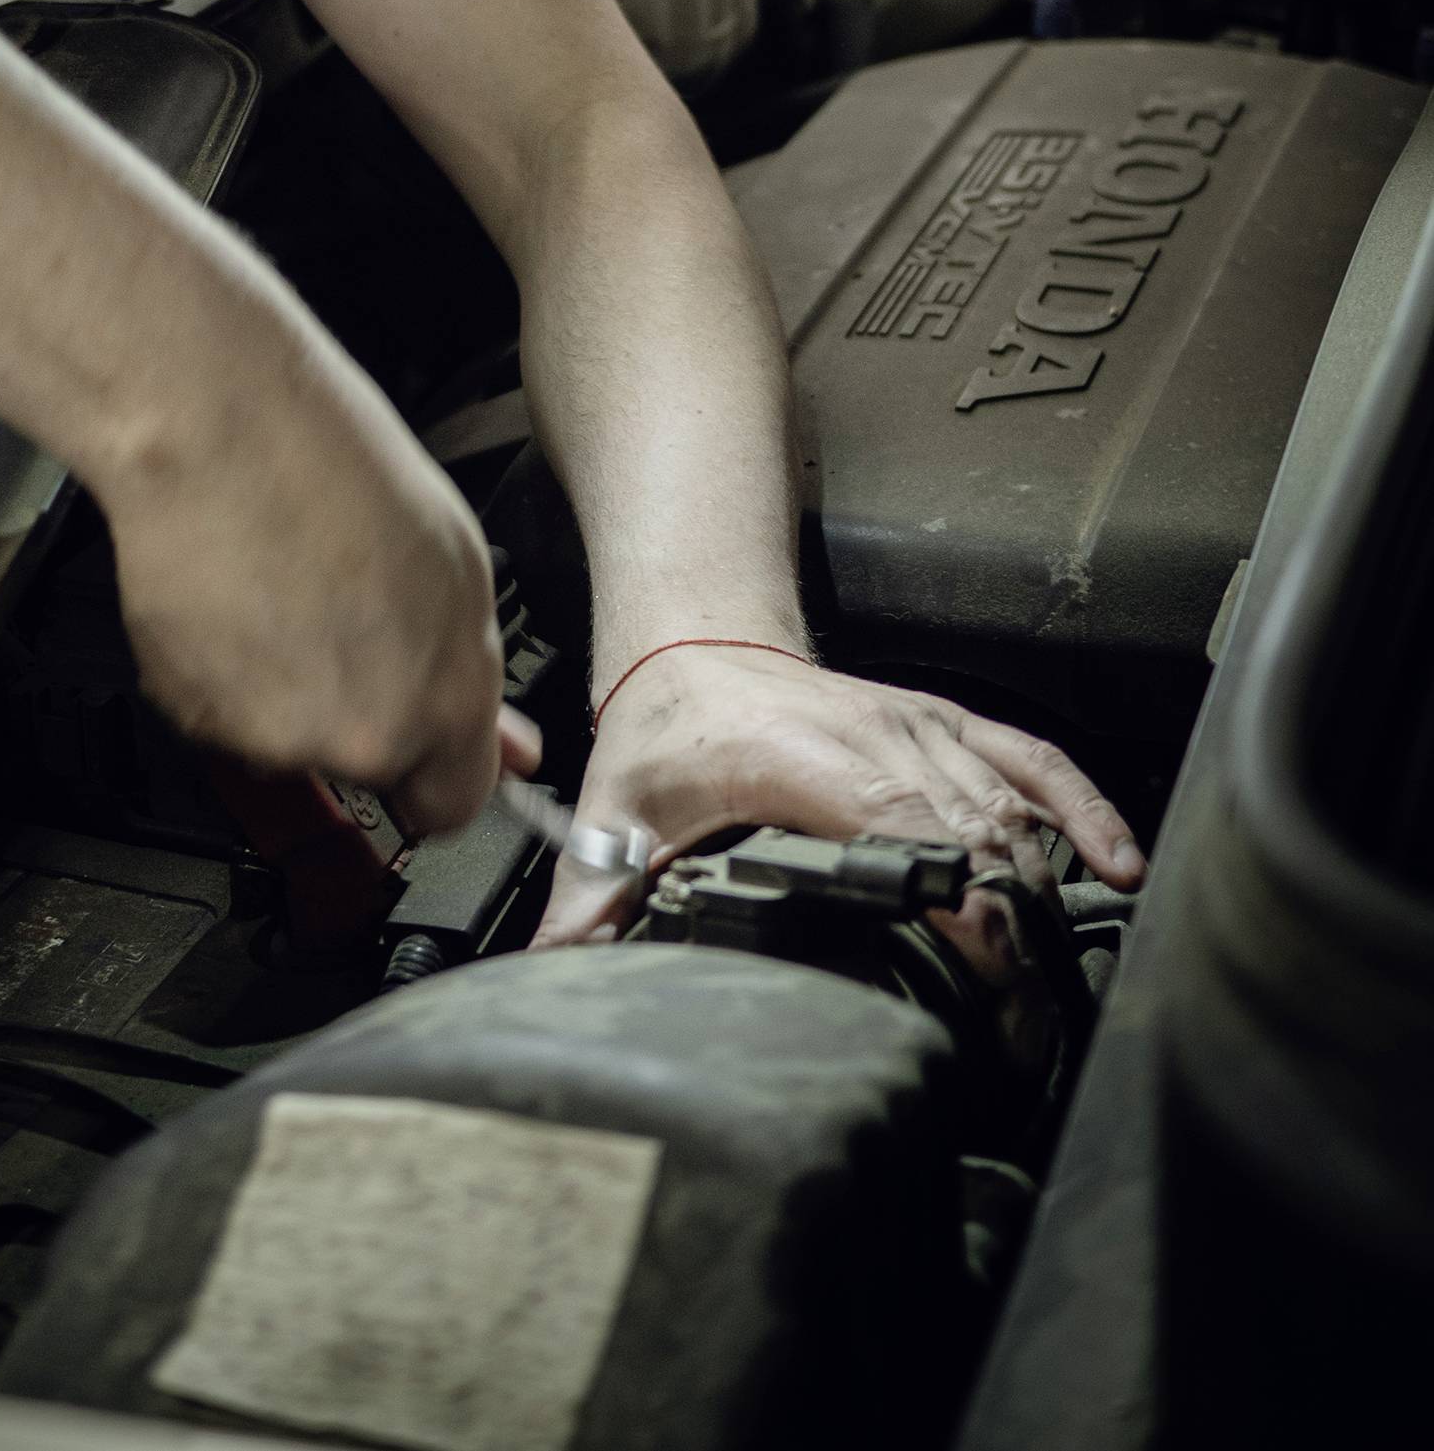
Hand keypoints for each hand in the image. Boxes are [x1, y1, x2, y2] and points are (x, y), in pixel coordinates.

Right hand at [106, 329, 510, 833]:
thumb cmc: (330, 468)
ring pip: (296, 743)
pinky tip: (247, 600)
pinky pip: (232, 717)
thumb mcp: (454, 562)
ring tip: (294, 592)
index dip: (441, 767)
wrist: (216, 433)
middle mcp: (360, 737)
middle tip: (353, 621)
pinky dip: (236, 677)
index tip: (430, 748)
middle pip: (373, 766)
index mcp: (440, 703)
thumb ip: (467, 667)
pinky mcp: (196, 717)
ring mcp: (272, 735)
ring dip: (298, 690)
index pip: (454, 804)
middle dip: (368, 711)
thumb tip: (496, 738)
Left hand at [530, 642, 1144, 951]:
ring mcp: (923, 732)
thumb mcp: (618, 814)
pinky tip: (1116, 865)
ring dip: (1046, 889)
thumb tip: (547, 980)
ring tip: (1067, 979)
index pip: (911, 837)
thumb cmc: (665, 726)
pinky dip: (1082, 809)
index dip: (961, 912)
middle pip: (980, 837)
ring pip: (1013, 809)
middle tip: (1030, 1026)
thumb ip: (589, 905)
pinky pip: (1033, 763)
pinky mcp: (948, 727)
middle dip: (1016, 932)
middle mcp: (882, 744)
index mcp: (808, 766)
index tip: (986, 987)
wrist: (693, 637)